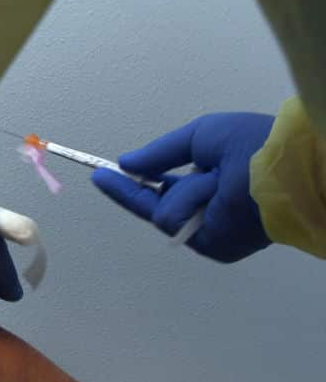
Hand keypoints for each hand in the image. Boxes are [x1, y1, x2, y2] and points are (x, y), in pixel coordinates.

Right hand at [92, 112, 273, 262]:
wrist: (282, 170)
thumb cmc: (251, 146)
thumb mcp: (199, 136)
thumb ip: (160, 152)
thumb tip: (126, 164)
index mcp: (210, 183)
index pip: (163, 185)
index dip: (135, 181)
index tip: (107, 172)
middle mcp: (206, 209)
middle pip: (154, 205)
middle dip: (128, 191)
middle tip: (100, 175)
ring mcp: (206, 229)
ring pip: (163, 213)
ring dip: (183, 191)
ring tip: (215, 181)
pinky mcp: (209, 245)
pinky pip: (175, 222)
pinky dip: (188, 203)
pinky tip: (211, 193)